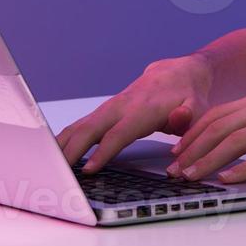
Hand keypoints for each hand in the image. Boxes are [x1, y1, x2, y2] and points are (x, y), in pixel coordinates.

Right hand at [55, 54, 212, 173]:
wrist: (179, 73)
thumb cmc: (188, 94)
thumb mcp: (198, 105)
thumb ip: (189, 115)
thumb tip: (177, 120)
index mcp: (143, 108)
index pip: (119, 133)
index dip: (104, 151)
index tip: (89, 169)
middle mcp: (122, 106)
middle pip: (91, 128)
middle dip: (72, 149)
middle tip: (57, 172)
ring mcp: (111, 107)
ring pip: (81, 125)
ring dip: (63, 144)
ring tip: (47, 165)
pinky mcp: (106, 111)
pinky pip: (82, 125)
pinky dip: (66, 138)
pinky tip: (55, 152)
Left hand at [165, 83, 245, 183]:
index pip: (220, 113)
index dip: (194, 133)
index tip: (177, 150)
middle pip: (220, 126)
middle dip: (192, 148)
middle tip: (174, 168)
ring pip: (236, 140)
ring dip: (208, 160)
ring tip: (191, 176)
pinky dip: (243, 168)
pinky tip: (229, 179)